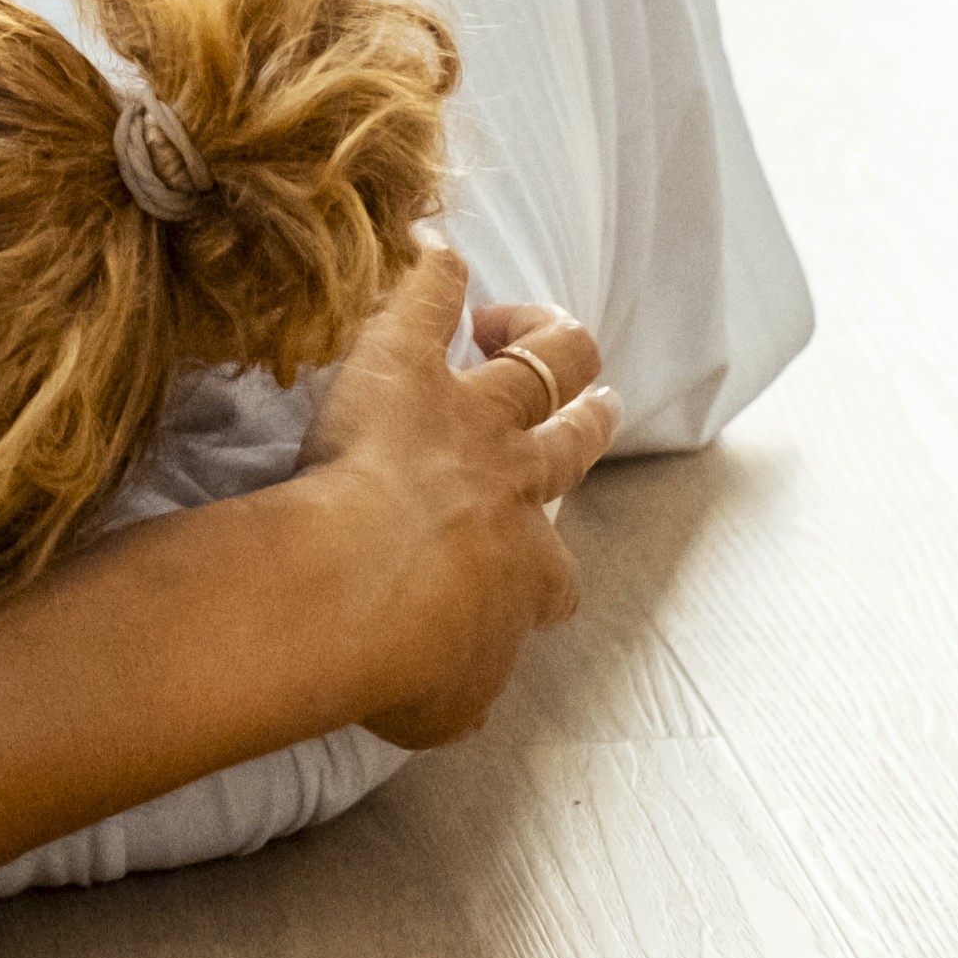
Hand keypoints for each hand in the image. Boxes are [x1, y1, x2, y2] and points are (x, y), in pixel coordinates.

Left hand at [289, 251, 620, 748]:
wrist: (360, 591)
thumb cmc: (402, 661)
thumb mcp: (448, 708)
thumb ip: (465, 693)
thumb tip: (462, 701)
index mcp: (530, 574)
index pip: (555, 575)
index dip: (545, 573)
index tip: (530, 577)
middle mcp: (516, 486)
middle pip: (573, 441)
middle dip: (589, 422)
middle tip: (597, 404)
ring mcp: (468, 420)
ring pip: (539, 366)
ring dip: (544, 341)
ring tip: (536, 323)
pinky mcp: (407, 368)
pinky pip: (428, 302)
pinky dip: (434, 273)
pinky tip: (433, 249)